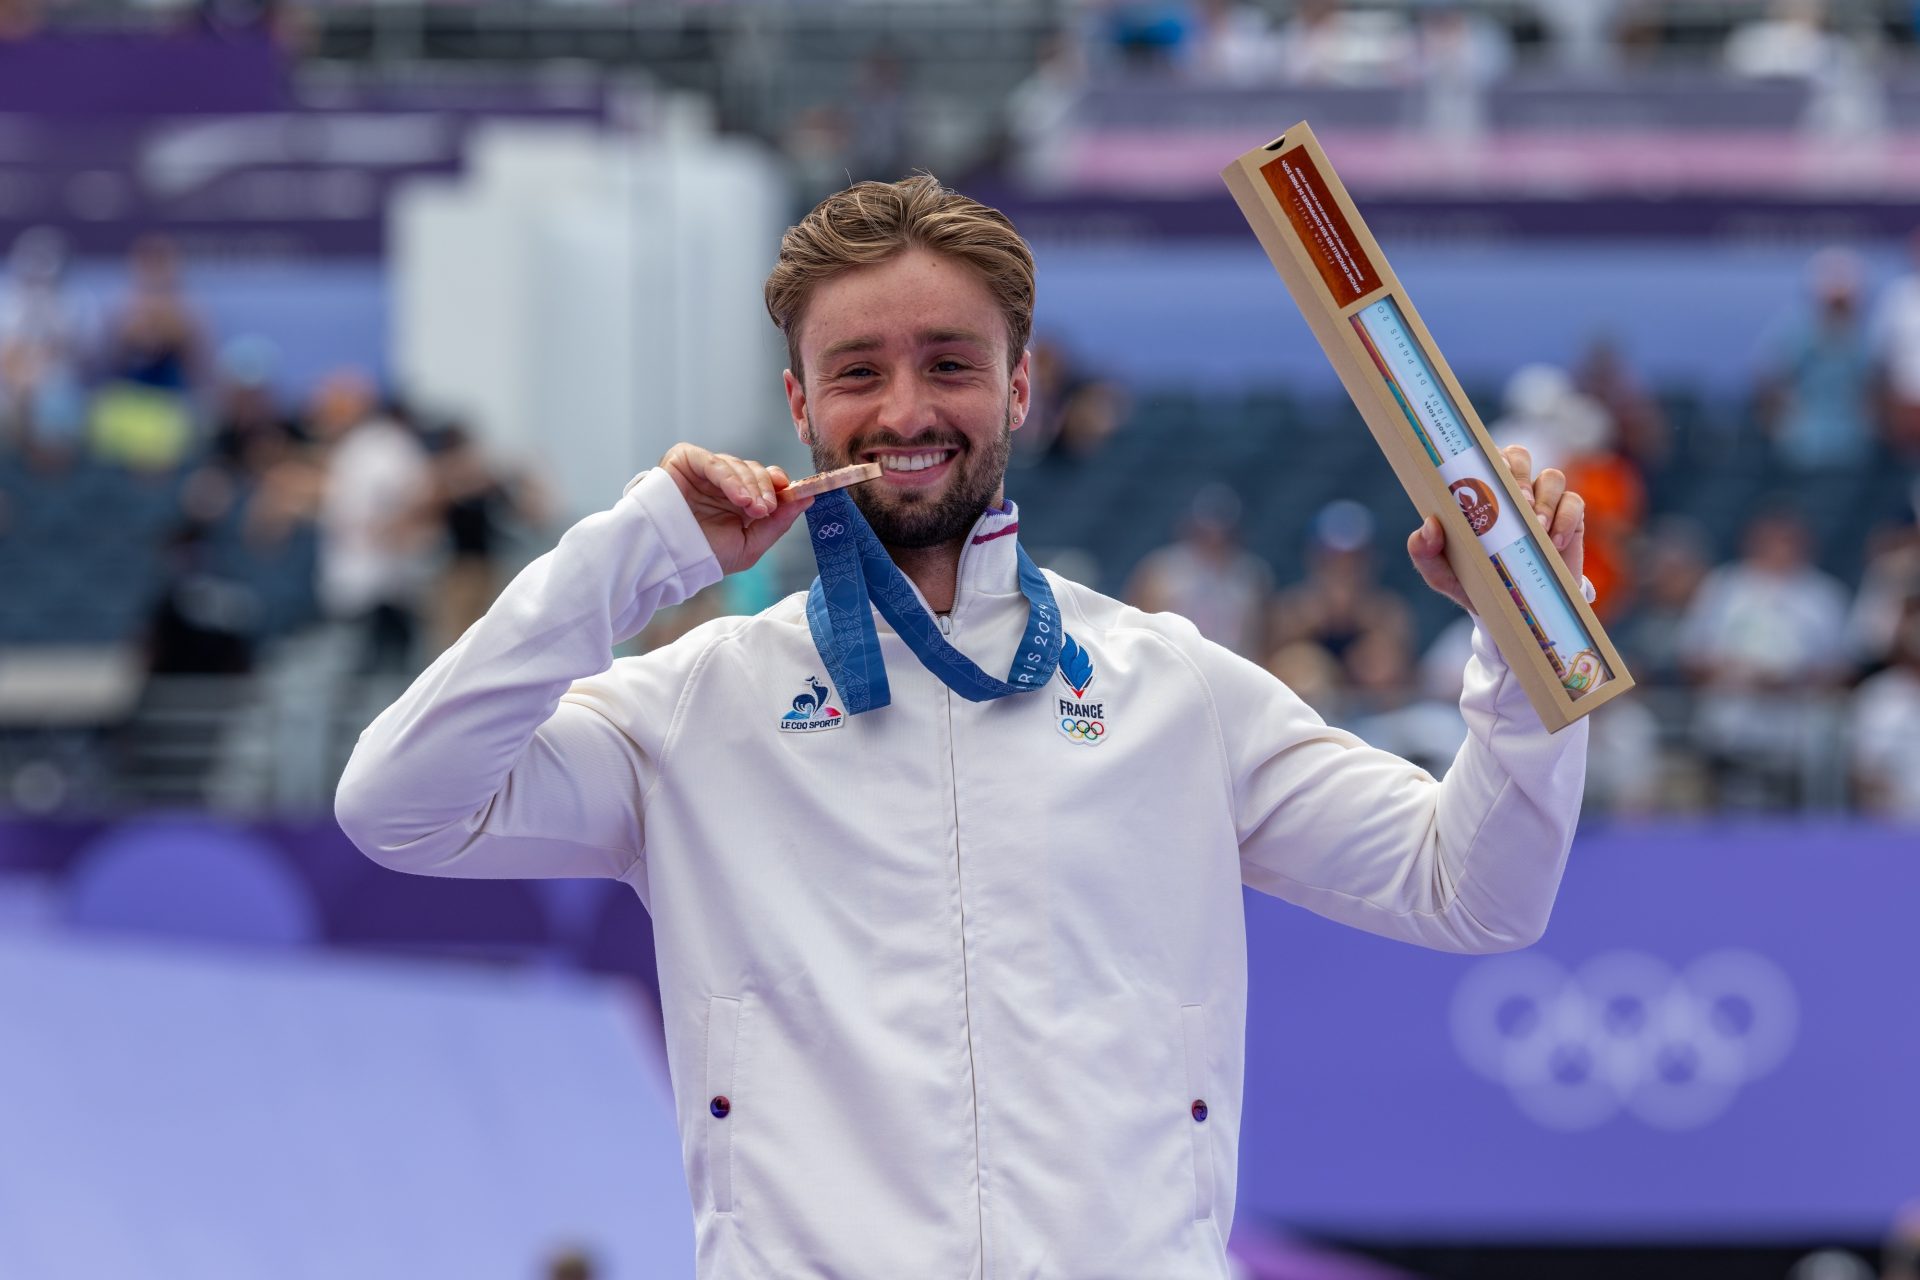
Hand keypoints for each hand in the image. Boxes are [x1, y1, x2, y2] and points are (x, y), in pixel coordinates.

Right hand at [659, 443, 811, 575]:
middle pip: (757, 471)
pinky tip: (739, 498)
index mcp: (740, 499)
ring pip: (738, 465)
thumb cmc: (702, 554)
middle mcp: (724, 482)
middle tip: (765, 510)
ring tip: (752, 509)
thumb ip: (779, 522)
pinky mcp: (686, 460)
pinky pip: (714, 461)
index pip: (768, 481)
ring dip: (750, 486)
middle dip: (766, 489)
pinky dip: (730, 478)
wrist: (664, 558)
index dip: (781, 486)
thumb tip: (809, 498)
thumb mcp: (750, 544)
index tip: (794, 495)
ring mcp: (705, 469)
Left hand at [1407, 444, 1585, 612]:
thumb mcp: (1441, 573)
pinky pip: (1573, 503)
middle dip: (1518, 474)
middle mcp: (1511, 489)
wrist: (1510, 609)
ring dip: (1544, 498)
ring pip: (1552, 476)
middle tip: (1516, 502)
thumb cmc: (1470, 581)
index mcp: (1478, 491)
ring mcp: (1543, 501)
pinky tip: (1553, 542)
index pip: (1483, 457)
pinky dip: (1565, 518)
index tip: (1486, 477)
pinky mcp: (1569, 518)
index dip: (1487, 457)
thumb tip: (1429, 525)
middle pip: (1519, 455)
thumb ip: (1424, 552)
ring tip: (1536, 526)